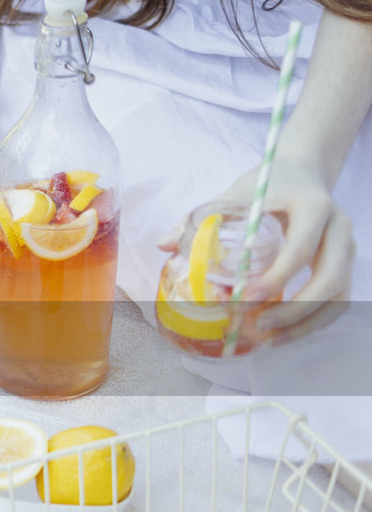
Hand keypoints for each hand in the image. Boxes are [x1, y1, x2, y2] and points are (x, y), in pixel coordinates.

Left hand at [167, 156, 354, 343]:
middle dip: (295, 308)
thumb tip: (164, 245)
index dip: (278, 275)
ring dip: (306, 323)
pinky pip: (337, 300)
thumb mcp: (235, 194)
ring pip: (339, 296)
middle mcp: (338, 227)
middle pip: (329, 278)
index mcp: (312, 205)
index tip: (249, 296)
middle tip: (260, 326)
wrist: (302, 172)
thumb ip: (203, 218)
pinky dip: (312, 322)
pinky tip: (283, 333)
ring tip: (270, 339)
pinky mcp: (344, 263)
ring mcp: (347, 247)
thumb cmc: (266, 185)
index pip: (302, 245)